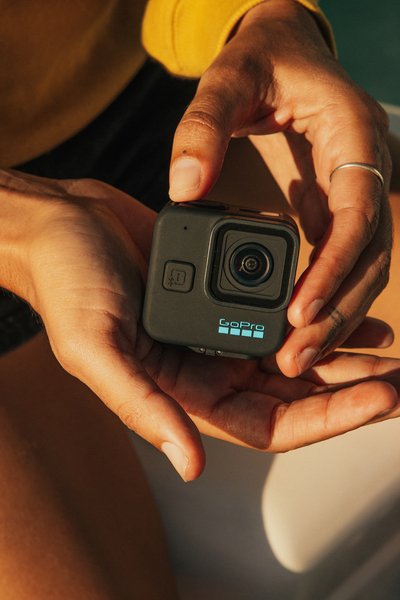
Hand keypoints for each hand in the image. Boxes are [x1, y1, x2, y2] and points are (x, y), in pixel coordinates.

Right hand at [3, 170, 397, 481]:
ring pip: (292, 355)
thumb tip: (191, 467)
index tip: (379, 398)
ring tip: (389, 345)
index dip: (327, 418)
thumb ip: (142, 407)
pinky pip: (276, 309)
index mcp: (180, 392)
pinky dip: (314, 311)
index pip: (268, 424)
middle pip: (292, 395)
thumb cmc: (66, 284)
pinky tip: (346, 303)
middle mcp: (204, 367)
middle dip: (349, 389)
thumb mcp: (95, 348)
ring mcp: (215, 329)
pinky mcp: (219, 292)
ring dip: (341, 353)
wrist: (64, 222)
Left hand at [169, 0, 392, 376]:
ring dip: (336, 316)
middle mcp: (368, 170)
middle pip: (371, 256)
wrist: (283, 51)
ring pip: (364, 268)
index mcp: (354, 135)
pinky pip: (343, 263)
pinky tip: (301, 329)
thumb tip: (184, 186)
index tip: (301, 313)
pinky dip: (327, 298)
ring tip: (297, 357)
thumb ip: (203, 126)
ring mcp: (357, 194)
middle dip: (339, 312)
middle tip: (296, 357)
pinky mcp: (338, 210)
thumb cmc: (261, 59)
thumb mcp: (228, 79)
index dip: (335, 268)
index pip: (359, 214)